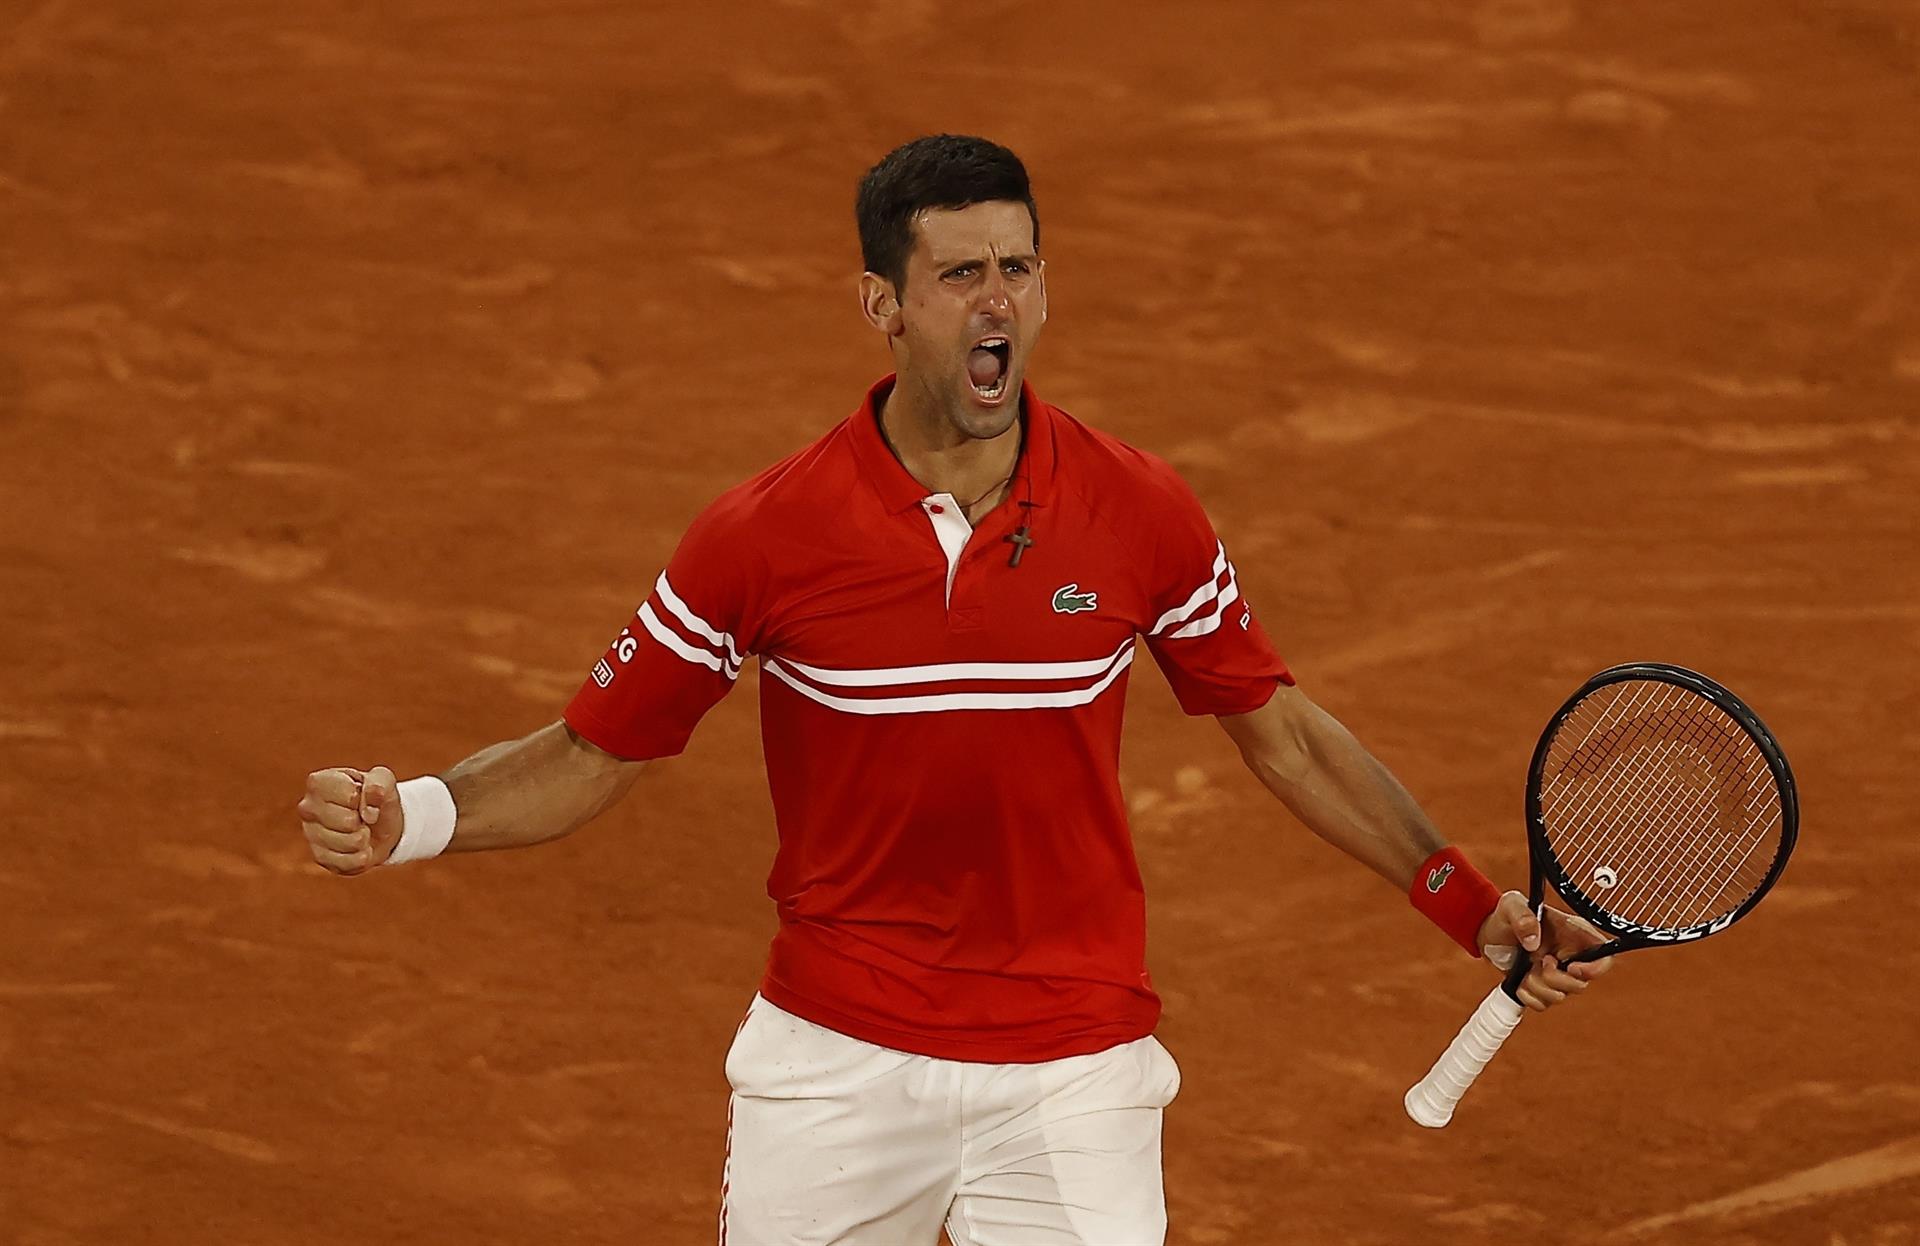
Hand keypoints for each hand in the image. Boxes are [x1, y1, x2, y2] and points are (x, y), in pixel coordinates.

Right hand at [296, 766, 404, 875]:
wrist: (378, 824)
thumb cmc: (375, 797)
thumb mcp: (384, 780)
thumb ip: (379, 783)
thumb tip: (369, 811)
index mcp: (319, 782)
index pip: (348, 796)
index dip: (364, 799)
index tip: (362, 797)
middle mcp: (308, 807)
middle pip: (347, 822)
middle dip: (364, 821)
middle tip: (362, 816)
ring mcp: (310, 833)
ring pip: (349, 843)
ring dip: (364, 838)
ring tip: (361, 829)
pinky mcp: (319, 857)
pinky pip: (347, 862)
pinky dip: (361, 856)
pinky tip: (358, 846)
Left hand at [1477, 891, 1614, 1011]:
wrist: (1489, 932)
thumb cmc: (1506, 914)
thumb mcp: (1511, 906)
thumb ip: (1523, 917)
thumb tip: (1533, 942)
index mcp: (1573, 934)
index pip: (1604, 956)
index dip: (1595, 969)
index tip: (1571, 968)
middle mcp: (1571, 957)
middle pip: (1581, 984)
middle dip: (1555, 979)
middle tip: (1540, 962)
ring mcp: (1557, 975)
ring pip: (1560, 996)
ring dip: (1537, 986)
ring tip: (1525, 968)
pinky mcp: (1542, 987)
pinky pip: (1542, 1004)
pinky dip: (1528, 996)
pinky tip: (1519, 980)